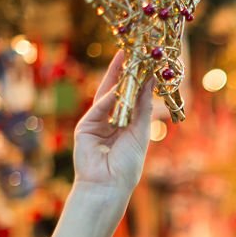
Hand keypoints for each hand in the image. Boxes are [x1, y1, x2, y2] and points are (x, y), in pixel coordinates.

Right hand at [73, 52, 152, 194]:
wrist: (109, 185)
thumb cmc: (127, 165)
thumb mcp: (140, 132)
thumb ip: (143, 107)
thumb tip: (150, 82)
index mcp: (125, 124)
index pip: (132, 97)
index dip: (137, 80)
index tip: (144, 61)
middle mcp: (110, 121)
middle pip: (116, 91)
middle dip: (122, 72)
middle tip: (130, 50)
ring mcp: (96, 122)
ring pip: (106, 96)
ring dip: (115, 78)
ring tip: (125, 59)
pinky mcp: (85, 126)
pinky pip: (98, 108)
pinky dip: (108, 98)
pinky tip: (117, 88)